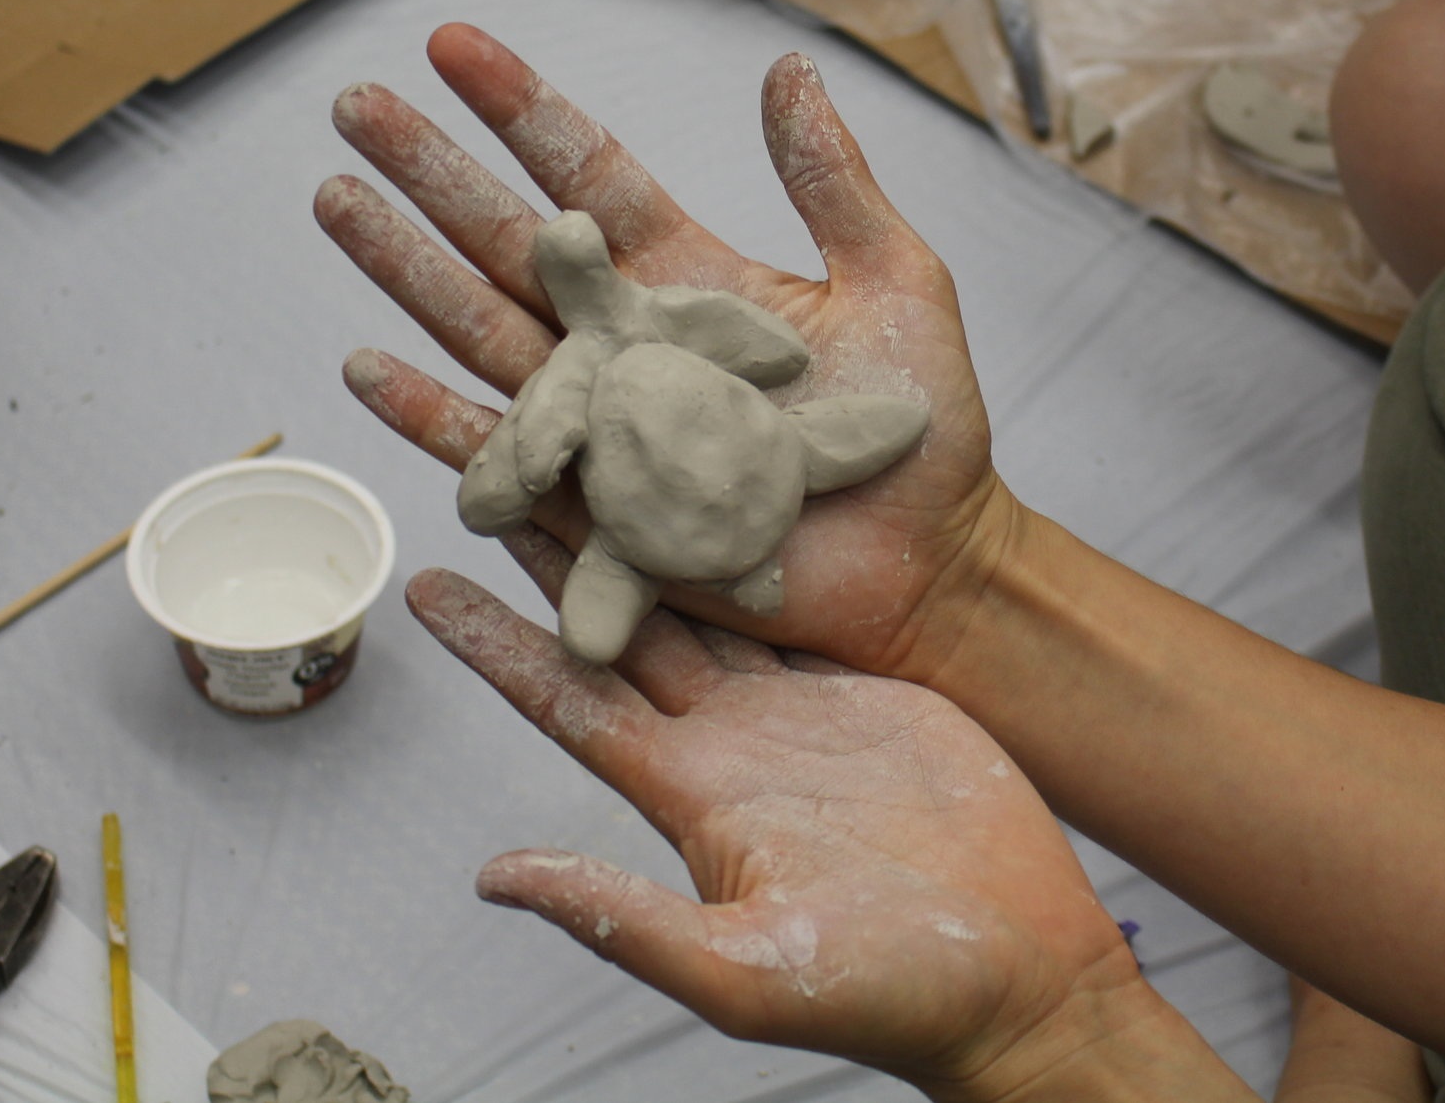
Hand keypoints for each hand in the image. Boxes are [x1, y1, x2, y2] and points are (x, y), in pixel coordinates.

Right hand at [315, 23, 1019, 687]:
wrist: (934, 564)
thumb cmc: (925, 432)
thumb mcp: (897, 282)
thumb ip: (833, 182)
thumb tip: (785, 68)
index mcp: (687, 278)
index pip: (583, 171)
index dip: (517, 107)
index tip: (448, 42)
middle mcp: (626, 342)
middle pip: (505, 240)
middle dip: (428, 170)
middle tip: (350, 101)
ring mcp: (604, 424)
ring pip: (479, 331)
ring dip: (403, 268)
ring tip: (335, 198)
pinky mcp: (598, 511)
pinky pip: (499, 459)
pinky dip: (432, 417)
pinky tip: (365, 365)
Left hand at [410, 545, 1239, 1101]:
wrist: (1018, 972)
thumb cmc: (890, 994)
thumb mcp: (742, 972)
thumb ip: (620, 920)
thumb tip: (494, 878)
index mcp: (690, 796)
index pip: (571, 699)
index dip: (498, 644)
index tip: (426, 584)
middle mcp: (726, 744)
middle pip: (621, 624)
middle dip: (558, 550)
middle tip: (500, 468)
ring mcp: (791, 714)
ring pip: (698, 595)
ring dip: (646, 526)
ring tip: (596, 449)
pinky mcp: (860, 689)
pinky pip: (786, 597)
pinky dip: (751, 537)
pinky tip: (726, 481)